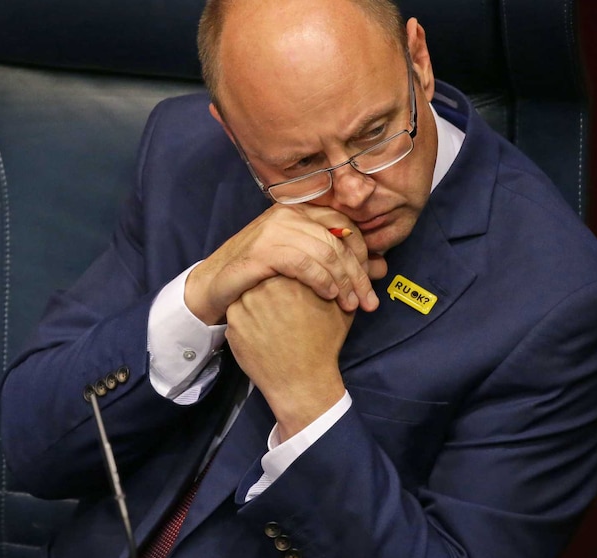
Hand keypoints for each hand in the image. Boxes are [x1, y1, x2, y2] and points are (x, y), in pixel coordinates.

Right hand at [185, 203, 385, 324]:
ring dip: (344, 281)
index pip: (345, 226)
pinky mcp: (262, 250)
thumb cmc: (262, 276)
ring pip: (326, 252)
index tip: (372, 281)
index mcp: (300, 212)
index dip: (363, 254)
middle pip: (339, 241)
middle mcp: (288, 215)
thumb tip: (382, 267)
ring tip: (351, 305)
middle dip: (358, 274)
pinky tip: (330, 296)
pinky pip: (303, 263)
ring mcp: (274, 230)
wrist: (214, 286)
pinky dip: (321, 280)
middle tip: (369, 302)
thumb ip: (339, 264)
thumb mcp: (304, 266)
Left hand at [226, 276, 352, 440]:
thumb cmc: (324, 345)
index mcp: (292, 278)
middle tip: (284, 307)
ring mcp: (245, 305)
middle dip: (273, 286)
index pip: (286, 264)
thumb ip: (336, 282)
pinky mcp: (233, 323)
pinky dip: (248, 318)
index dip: (292, 277)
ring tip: (274, 320)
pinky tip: (263, 331)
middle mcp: (264, 287)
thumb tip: (335, 268)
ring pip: (248, 291)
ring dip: (258, 300)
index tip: (297, 292)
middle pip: (265, 275)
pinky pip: (238, 312)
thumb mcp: (340, 309)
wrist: (302, 382)